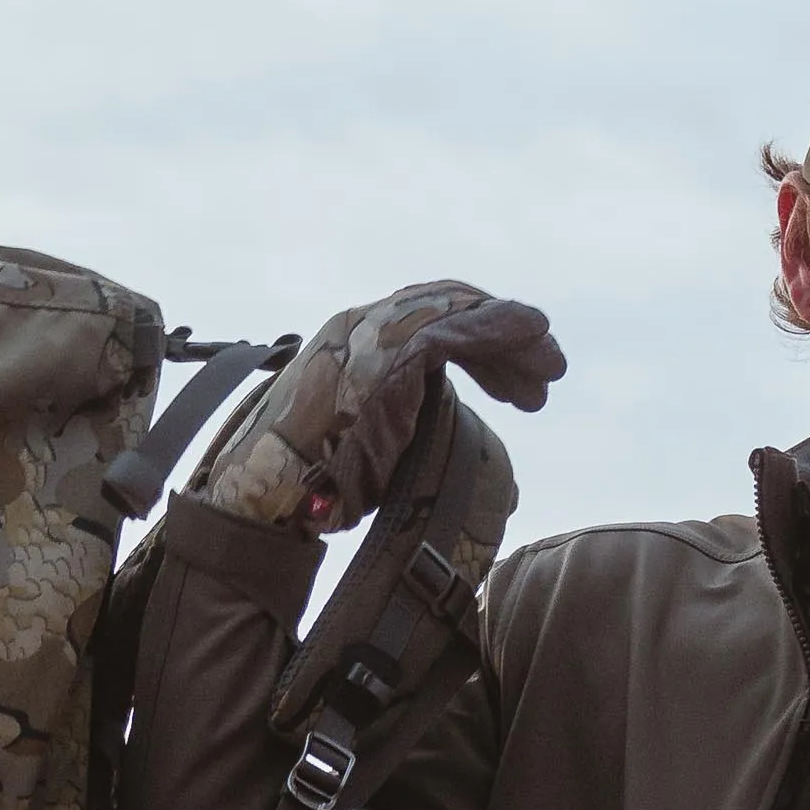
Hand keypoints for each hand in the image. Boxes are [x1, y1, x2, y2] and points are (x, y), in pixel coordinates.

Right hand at [199, 284, 564, 533]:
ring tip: (548, 366)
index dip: (484, 350)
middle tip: (547, 372)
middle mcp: (363, 327)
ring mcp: (370, 332)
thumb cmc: (314, 491)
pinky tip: (531, 337)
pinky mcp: (381, 349)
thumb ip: (429, 450)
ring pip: (455, 313)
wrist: (262, 496)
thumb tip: (507, 491)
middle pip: (448, 313)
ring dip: (510, 337)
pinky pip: (450, 327)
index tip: (520, 387)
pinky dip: (496, 330)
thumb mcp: (384, 462)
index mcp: (358, 347)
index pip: (431, 328)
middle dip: (504, 341)